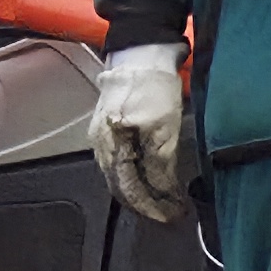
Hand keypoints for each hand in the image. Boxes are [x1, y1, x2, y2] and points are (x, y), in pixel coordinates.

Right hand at [89, 41, 196, 220]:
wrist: (141, 52)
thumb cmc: (153, 87)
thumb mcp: (164, 129)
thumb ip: (161, 165)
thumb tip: (164, 194)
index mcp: (111, 147)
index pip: (128, 190)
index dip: (150, 207)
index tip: (169, 217)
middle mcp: (100, 145)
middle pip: (120, 186)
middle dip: (144, 203)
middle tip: (167, 214)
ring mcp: (101, 136)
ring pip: (118, 174)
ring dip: (139, 190)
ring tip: (161, 201)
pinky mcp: (108, 127)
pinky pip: (119, 160)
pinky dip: (134, 173)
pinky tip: (148, 176)